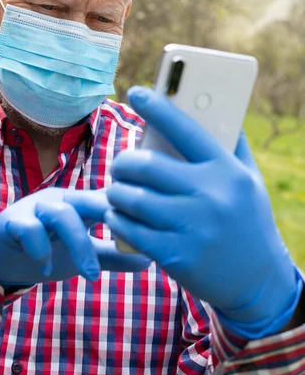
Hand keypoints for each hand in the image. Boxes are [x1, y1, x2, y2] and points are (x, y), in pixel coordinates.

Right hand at [0, 188, 149, 287]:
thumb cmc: (45, 249)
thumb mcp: (81, 253)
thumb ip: (111, 255)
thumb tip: (148, 259)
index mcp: (80, 204)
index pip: (110, 198)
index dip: (131, 209)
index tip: (155, 232)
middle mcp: (61, 200)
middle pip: (91, 201)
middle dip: (113, 218)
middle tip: (133, 245)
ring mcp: (36, 208)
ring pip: (62, 214)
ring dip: (79, 245)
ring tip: (91, 276)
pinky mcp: (13, 221)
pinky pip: (29, 229)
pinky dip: (40, 249)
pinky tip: (46, 269)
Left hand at [105, 86, 301, 338]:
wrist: (259, 282)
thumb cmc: (249, 221)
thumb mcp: (249, 180)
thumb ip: (232, 145)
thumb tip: (217, 109)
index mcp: (226, 170)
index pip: (186, 129)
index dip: (158, 107)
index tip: (136, 92)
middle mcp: (210, 195)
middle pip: (146, 165)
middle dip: (123, 162)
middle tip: (120, 164)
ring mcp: (192, 227)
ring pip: (133, 198)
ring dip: (115, 191)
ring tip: (116, 190)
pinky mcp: (177, 256)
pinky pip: (131, 230)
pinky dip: (117, 219)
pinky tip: (118, 215)